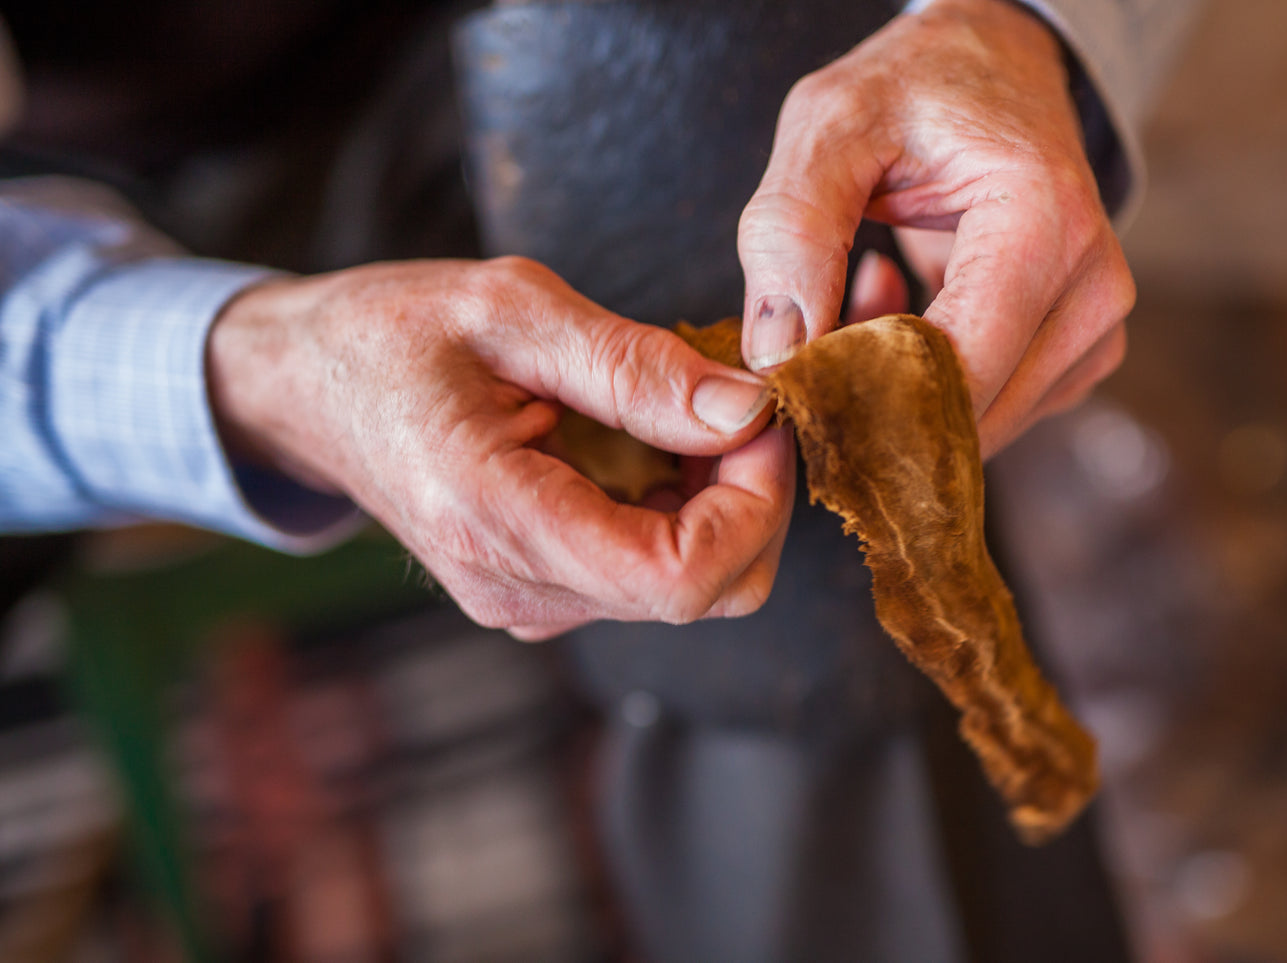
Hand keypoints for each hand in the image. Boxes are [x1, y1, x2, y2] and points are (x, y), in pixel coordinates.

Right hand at [208, 258, 792, 637]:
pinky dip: (682, 510)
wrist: (305, 386)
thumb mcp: (513, 312)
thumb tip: (746, 410)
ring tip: (683, 409)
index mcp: (498, 521)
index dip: (754, 501)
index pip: (681, 577)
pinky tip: (651, 442)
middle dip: (753, 499)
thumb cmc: (391, 333)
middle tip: (738, 402)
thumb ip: (634, 367)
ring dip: (720, 500)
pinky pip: (649, 573)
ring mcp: (527, 602)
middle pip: (706, 593)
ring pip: (689, 588)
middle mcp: (516, 587)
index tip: (757, 414)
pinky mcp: (539, 591)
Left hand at [738, 0, 1133, 457]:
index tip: (796, 379)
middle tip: (822, 321)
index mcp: (1045, 223)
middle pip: (971, 416)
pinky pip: (991, 414)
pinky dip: (933, 388)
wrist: (991, 69)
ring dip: (902, 390)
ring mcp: (1095, 331)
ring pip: (976, 427)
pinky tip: (908, 311)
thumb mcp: (830, 125)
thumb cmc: (912, 90)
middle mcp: (1092, 288)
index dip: (865, 396)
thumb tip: (780, 355)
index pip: (958, 371)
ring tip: (871, 287)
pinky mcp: (1077, 358)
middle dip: (877, 399)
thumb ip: (793, 230)